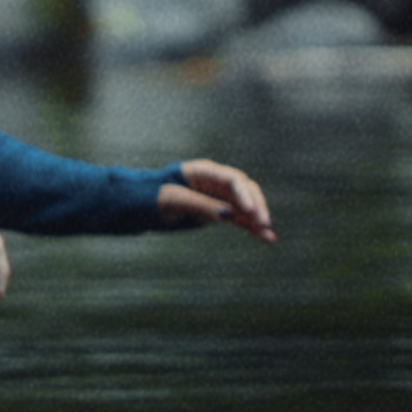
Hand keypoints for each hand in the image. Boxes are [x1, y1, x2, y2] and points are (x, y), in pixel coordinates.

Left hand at [156, 158, 276, 242]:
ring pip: (246, 207)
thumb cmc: (153, 198)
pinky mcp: (220, 212)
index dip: (244, 194)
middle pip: (245, 191)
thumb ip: (201, 206)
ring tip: (271, 235)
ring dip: (258, 220)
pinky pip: (241, 220)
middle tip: (264, 223)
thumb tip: (231, 214)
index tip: (251, 211)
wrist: (140, 207)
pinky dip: (253, 229)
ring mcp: (220, 196)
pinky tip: (269, 239)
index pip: (232, 179)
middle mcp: (217, 182)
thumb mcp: (174, 201)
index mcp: (204, 172)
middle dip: (256, 206)